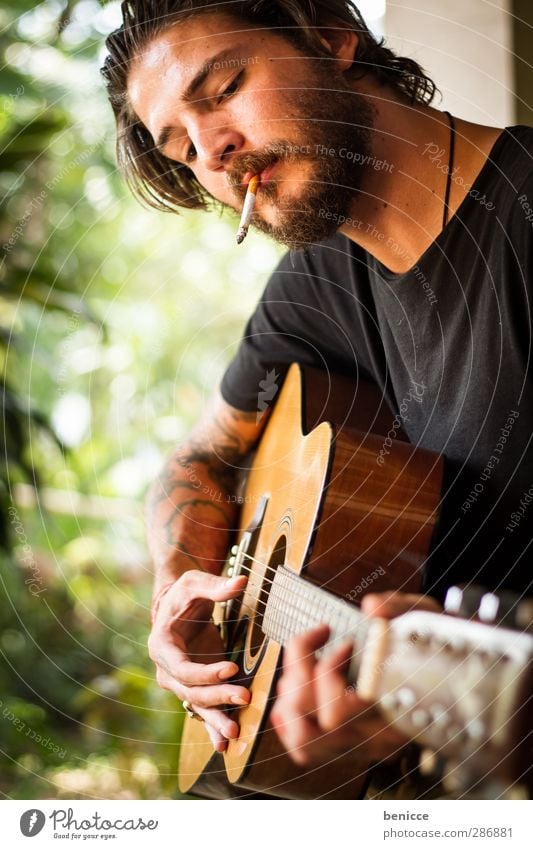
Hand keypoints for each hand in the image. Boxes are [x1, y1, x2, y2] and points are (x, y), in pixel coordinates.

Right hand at [148, 570, 248, 751]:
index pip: (182, 668)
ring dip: (216, 720)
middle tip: (246, 697)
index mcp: (162, 645)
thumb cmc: (185, 593)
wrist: (178, 606)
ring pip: (197, 706)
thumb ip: (216, 585)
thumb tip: (240, 581)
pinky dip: (212, 728)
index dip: (206, 672)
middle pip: (191, 691)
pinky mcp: (194, 687)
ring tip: (235, 733)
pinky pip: (202, 711)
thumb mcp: (195, 583)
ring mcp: (179, 682)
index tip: (232, 668)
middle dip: (218, 697)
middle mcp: (166, 669)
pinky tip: (225, 745)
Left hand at [270, 591, 441, 766]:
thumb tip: (372, 608)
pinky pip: (302, 744)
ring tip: (307, 660)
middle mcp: (375, 737)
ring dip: (291, 694)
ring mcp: (359, 745)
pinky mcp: (345, 744)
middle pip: (311, 725)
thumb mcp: (428, 617)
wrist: (458, 677)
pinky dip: (289, 713)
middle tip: (319, 640)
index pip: (338, 712)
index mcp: (394, 711)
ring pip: (303, 740)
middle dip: (301, 674)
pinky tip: (303, 680)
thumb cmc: (436, 644)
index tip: (346, 640)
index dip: (329, 671)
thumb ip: (400, 607)